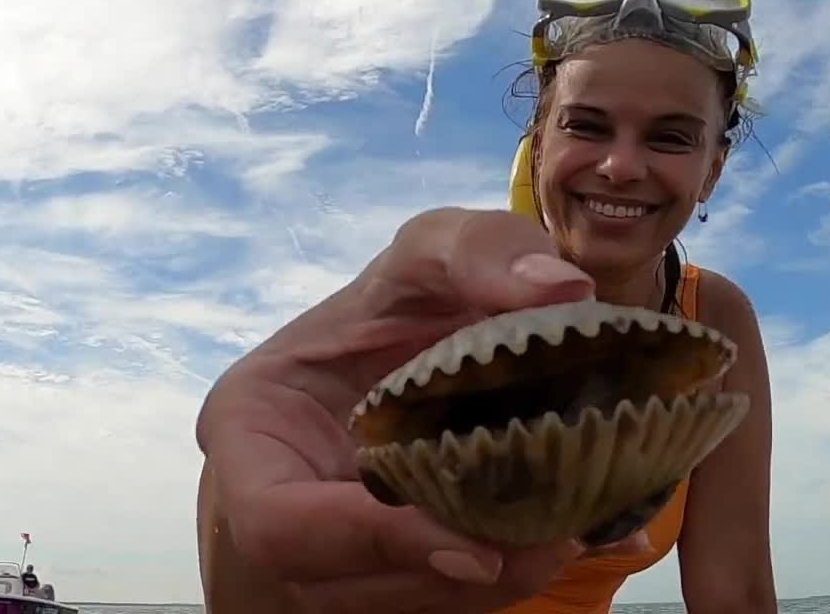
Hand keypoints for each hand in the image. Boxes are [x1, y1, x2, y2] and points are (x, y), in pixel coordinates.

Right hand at [196, 207, 651, 613]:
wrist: (385, 362)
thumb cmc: (390, 311)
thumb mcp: (419, 258)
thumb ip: (474, 250)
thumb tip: (562, 289)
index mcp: (251, 440)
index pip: (281, 527)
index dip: (376, 543)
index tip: (478, 548)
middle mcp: (277, 518)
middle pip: (358, 587)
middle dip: (463, 569)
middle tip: (562, 537)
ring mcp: (324, 564)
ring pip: (409, 602)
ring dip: (497, 577)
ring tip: (578, 529)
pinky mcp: (378, 581)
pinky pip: (440, 600)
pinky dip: (508, 573)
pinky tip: (571, 532)